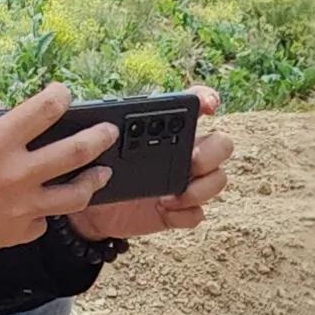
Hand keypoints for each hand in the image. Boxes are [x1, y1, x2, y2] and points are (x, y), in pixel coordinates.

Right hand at [0, 88, 120, 262]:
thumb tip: (9, 112)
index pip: (46, 109)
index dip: (61, 95)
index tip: (64, 93)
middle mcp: (16, 174)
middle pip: (76, 152)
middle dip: (99, 137)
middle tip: (108, 132)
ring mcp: (19, 208)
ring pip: (75, 196)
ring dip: (93, 181)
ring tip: (101, 173)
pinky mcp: (15, 234)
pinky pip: (43, 221)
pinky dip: (45, 211)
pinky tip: (45, 203)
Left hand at [71, 90, 237, 241]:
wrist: (92, 210)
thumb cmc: (97, 168)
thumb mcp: (97, 145)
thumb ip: (105, 132)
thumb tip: (102, 125)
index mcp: (169, 130)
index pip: (197, 106)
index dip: (208, 99)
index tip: (209, 106)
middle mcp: (186, 154)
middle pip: (222, 145)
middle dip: (210, 153)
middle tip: (190, 161)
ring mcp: (187, 183)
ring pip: (218, 180)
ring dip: (199, 189)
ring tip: (169, 196)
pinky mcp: (180, 211)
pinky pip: (198, 213)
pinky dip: (185, 214)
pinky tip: (164, 211)